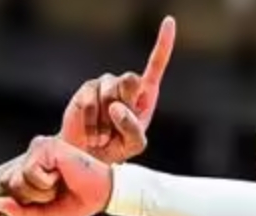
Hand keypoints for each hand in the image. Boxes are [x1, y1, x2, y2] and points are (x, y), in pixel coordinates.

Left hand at [0, 136, 112, 215]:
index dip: (29, 200)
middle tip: (58, 190)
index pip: (9, 185)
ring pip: (20, 179)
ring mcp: (39, 147)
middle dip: (34, 196)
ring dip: (42, 190)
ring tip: (61, 182)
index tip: (52, 196)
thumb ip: (21, 211)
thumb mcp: (46, 212)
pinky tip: (62, 174)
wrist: (105, 193)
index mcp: (32, 166)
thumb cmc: (80, 200)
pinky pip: (31, 173)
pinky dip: (46, 182)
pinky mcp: (46, 146)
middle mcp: (33, 153)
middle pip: (11, 183)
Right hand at [58, 16, 174, 162]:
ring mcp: (105, 84)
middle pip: (130, 81)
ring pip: (109, 95)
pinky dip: (92, 124)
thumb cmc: (116, 147)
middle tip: (117, 128)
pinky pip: (90, 104)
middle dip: (125, 105)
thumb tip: (116, 107)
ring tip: (104, 136)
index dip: (163, 44)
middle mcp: (125, 85)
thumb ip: (133, 128)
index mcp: (144, 95)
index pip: (155, 66)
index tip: (169, 21)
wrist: (89, 155)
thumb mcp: (134, 144)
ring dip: (106, 122)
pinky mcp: (87, 90)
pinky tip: (93, 134)